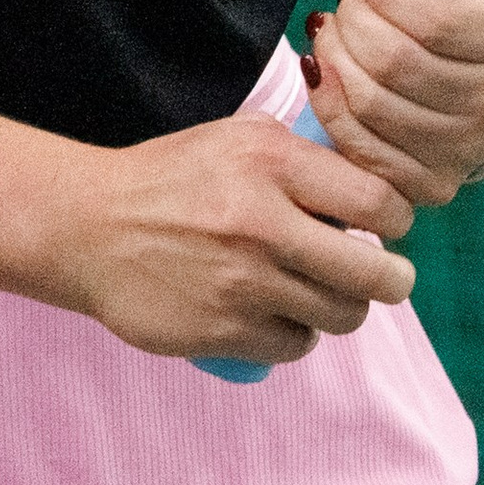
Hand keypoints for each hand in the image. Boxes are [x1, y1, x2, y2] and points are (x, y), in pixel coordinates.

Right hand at [44, 116, 416, 368]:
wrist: (88, 228)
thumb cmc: (170, 180)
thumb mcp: (235, 139)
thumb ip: (301, 155)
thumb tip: (372, 184)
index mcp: (271, 162)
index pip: (377, 202)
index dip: (396, 220)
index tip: (388, 227)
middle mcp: (263, 222)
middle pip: (374, 273)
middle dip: (391, 280)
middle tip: (387, 278)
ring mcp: (244, 282)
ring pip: (341, 316)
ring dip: (342, 309)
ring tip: (322, 294)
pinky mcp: (223, 330)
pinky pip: (296, 345)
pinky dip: (296, 335)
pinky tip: (278, 315)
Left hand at [301, 0, 483, 207]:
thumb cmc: (458, 3)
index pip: (434, 19)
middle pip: (395, 63)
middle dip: (351, 22)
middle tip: (346, 3)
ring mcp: (471, 149)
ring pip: (372, 104)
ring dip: (334, 58)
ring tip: (334, 33)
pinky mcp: (436, 184)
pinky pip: (363, 150)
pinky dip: (330, 106)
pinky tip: (326, 73)